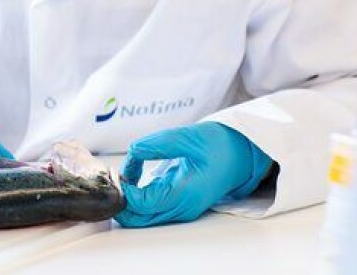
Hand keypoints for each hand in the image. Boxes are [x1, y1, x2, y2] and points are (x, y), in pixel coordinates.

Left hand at [115, 122, 272, 226]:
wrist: (240, 154)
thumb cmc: (218, 145)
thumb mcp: (187, 137)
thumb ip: (157, 144)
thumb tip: (132, 152)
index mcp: (185, 193)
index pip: (142, 204)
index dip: (124, 190)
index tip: (115, 172)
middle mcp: (181, 208)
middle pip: (137, 219)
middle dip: (121, 199)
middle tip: (116, 174)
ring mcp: (179, 210)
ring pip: (141, 217)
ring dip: (128, 199)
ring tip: (126, 172)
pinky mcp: (176, 206)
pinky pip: (149, 209)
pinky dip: (136, 197)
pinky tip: (134, 177)